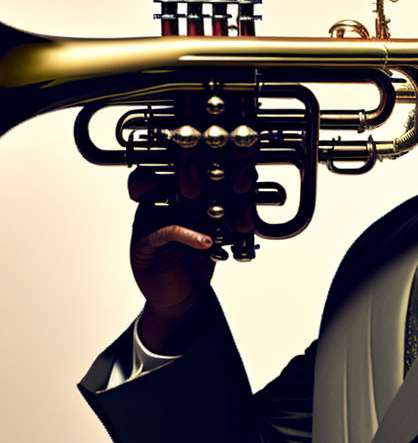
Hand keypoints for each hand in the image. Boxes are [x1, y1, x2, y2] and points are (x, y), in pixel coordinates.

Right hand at [127, 147, 256, 353]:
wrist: (185, 295)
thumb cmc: (201, 258)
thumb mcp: (218, 227)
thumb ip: (228, 204)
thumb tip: (249, 177)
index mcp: (174, 192)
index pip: (181, 164)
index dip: (199, 154)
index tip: (228, 147)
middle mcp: (158, 201)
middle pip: (169, 174)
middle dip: (190, 164)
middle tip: (213, 162)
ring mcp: (148, 221)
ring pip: (162, 197)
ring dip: (186, 196)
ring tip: (203, 198)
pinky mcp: (144, 245)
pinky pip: (165, 232)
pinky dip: (188, 234)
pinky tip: (206, 241)